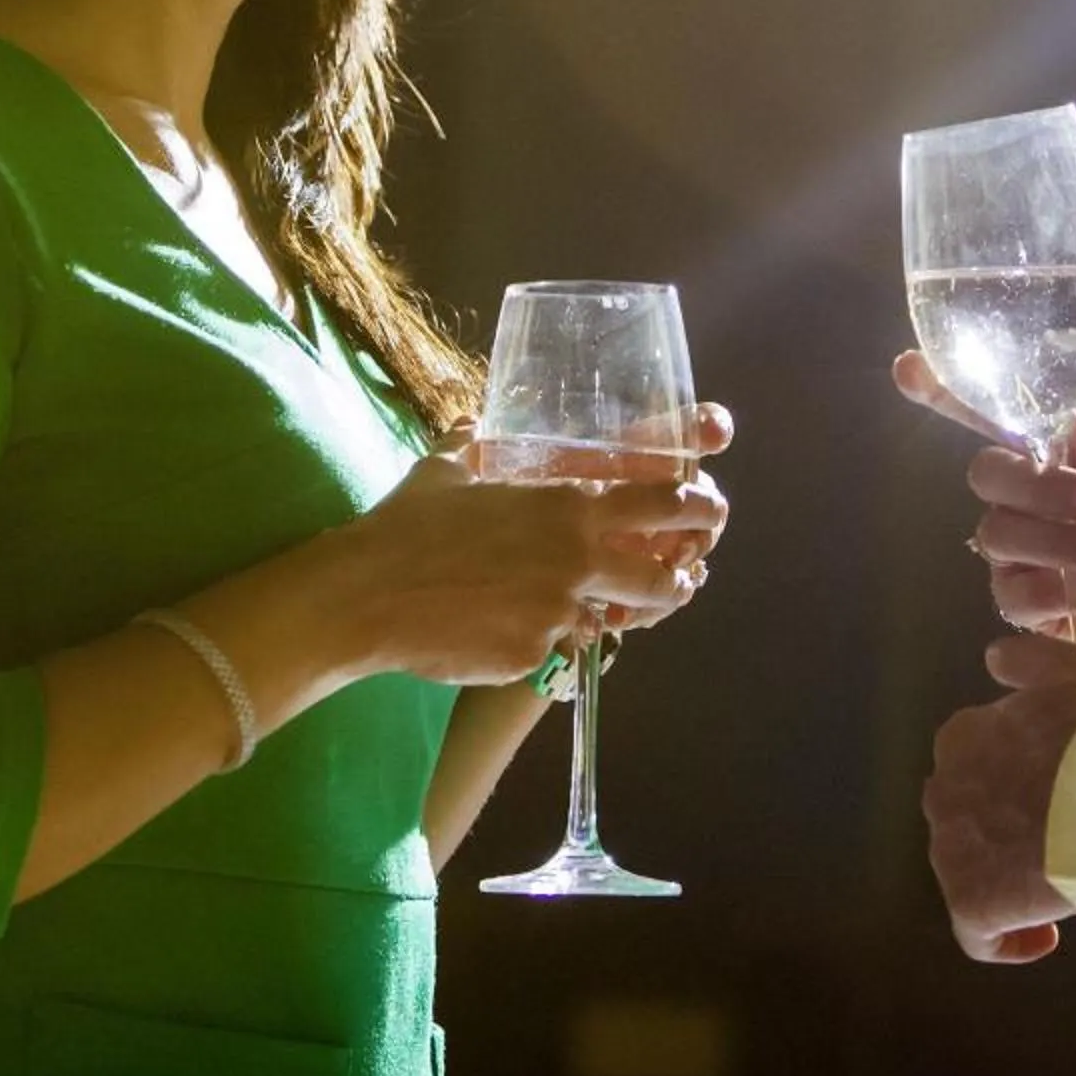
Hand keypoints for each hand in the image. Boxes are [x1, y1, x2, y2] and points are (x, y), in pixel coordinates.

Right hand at [331, 419, 730, 687]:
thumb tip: (474, 421)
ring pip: (616, 617)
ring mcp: (560, 611)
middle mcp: (576, 557)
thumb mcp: (446, 469)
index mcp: (564, 504)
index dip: (693, 505)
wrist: (368, 594)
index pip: (660, 499)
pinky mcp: (537, 655)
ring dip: (626, 611)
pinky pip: (561, 649)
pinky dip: (553, 640)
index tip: (707, 506)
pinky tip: (527, 630)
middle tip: (682, 573)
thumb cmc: (407, 524)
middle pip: (662, 575)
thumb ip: (474, 444)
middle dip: (681, 575)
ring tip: (622, 607)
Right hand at [894, 318, 1075, 671]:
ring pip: (997, 537)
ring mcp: (1026, 550)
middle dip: (1038, 489)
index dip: (940, 390)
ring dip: (1060, 544)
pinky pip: (1020, 597)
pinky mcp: (1035, 605)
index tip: (907, 367)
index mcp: (1054, 444)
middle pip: (986, 475)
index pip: (984, 411)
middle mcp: (1029, 492)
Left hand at [923, 633, 1075, 961]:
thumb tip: (992, 659)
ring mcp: (950, 849)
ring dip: (1009, 879)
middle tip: (1065, 837)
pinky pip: (977, 932)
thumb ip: (1025, 659)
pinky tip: (1046, 933)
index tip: (1058, 794)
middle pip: (970, 818)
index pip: (977, 762)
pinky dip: (1006, 937)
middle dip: (1008, 830)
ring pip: (971, 872)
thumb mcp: (1068, 670)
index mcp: (962, 736)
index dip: (1016, 781)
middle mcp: (943, 789)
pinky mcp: (969, 901)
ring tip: (1063, 882)